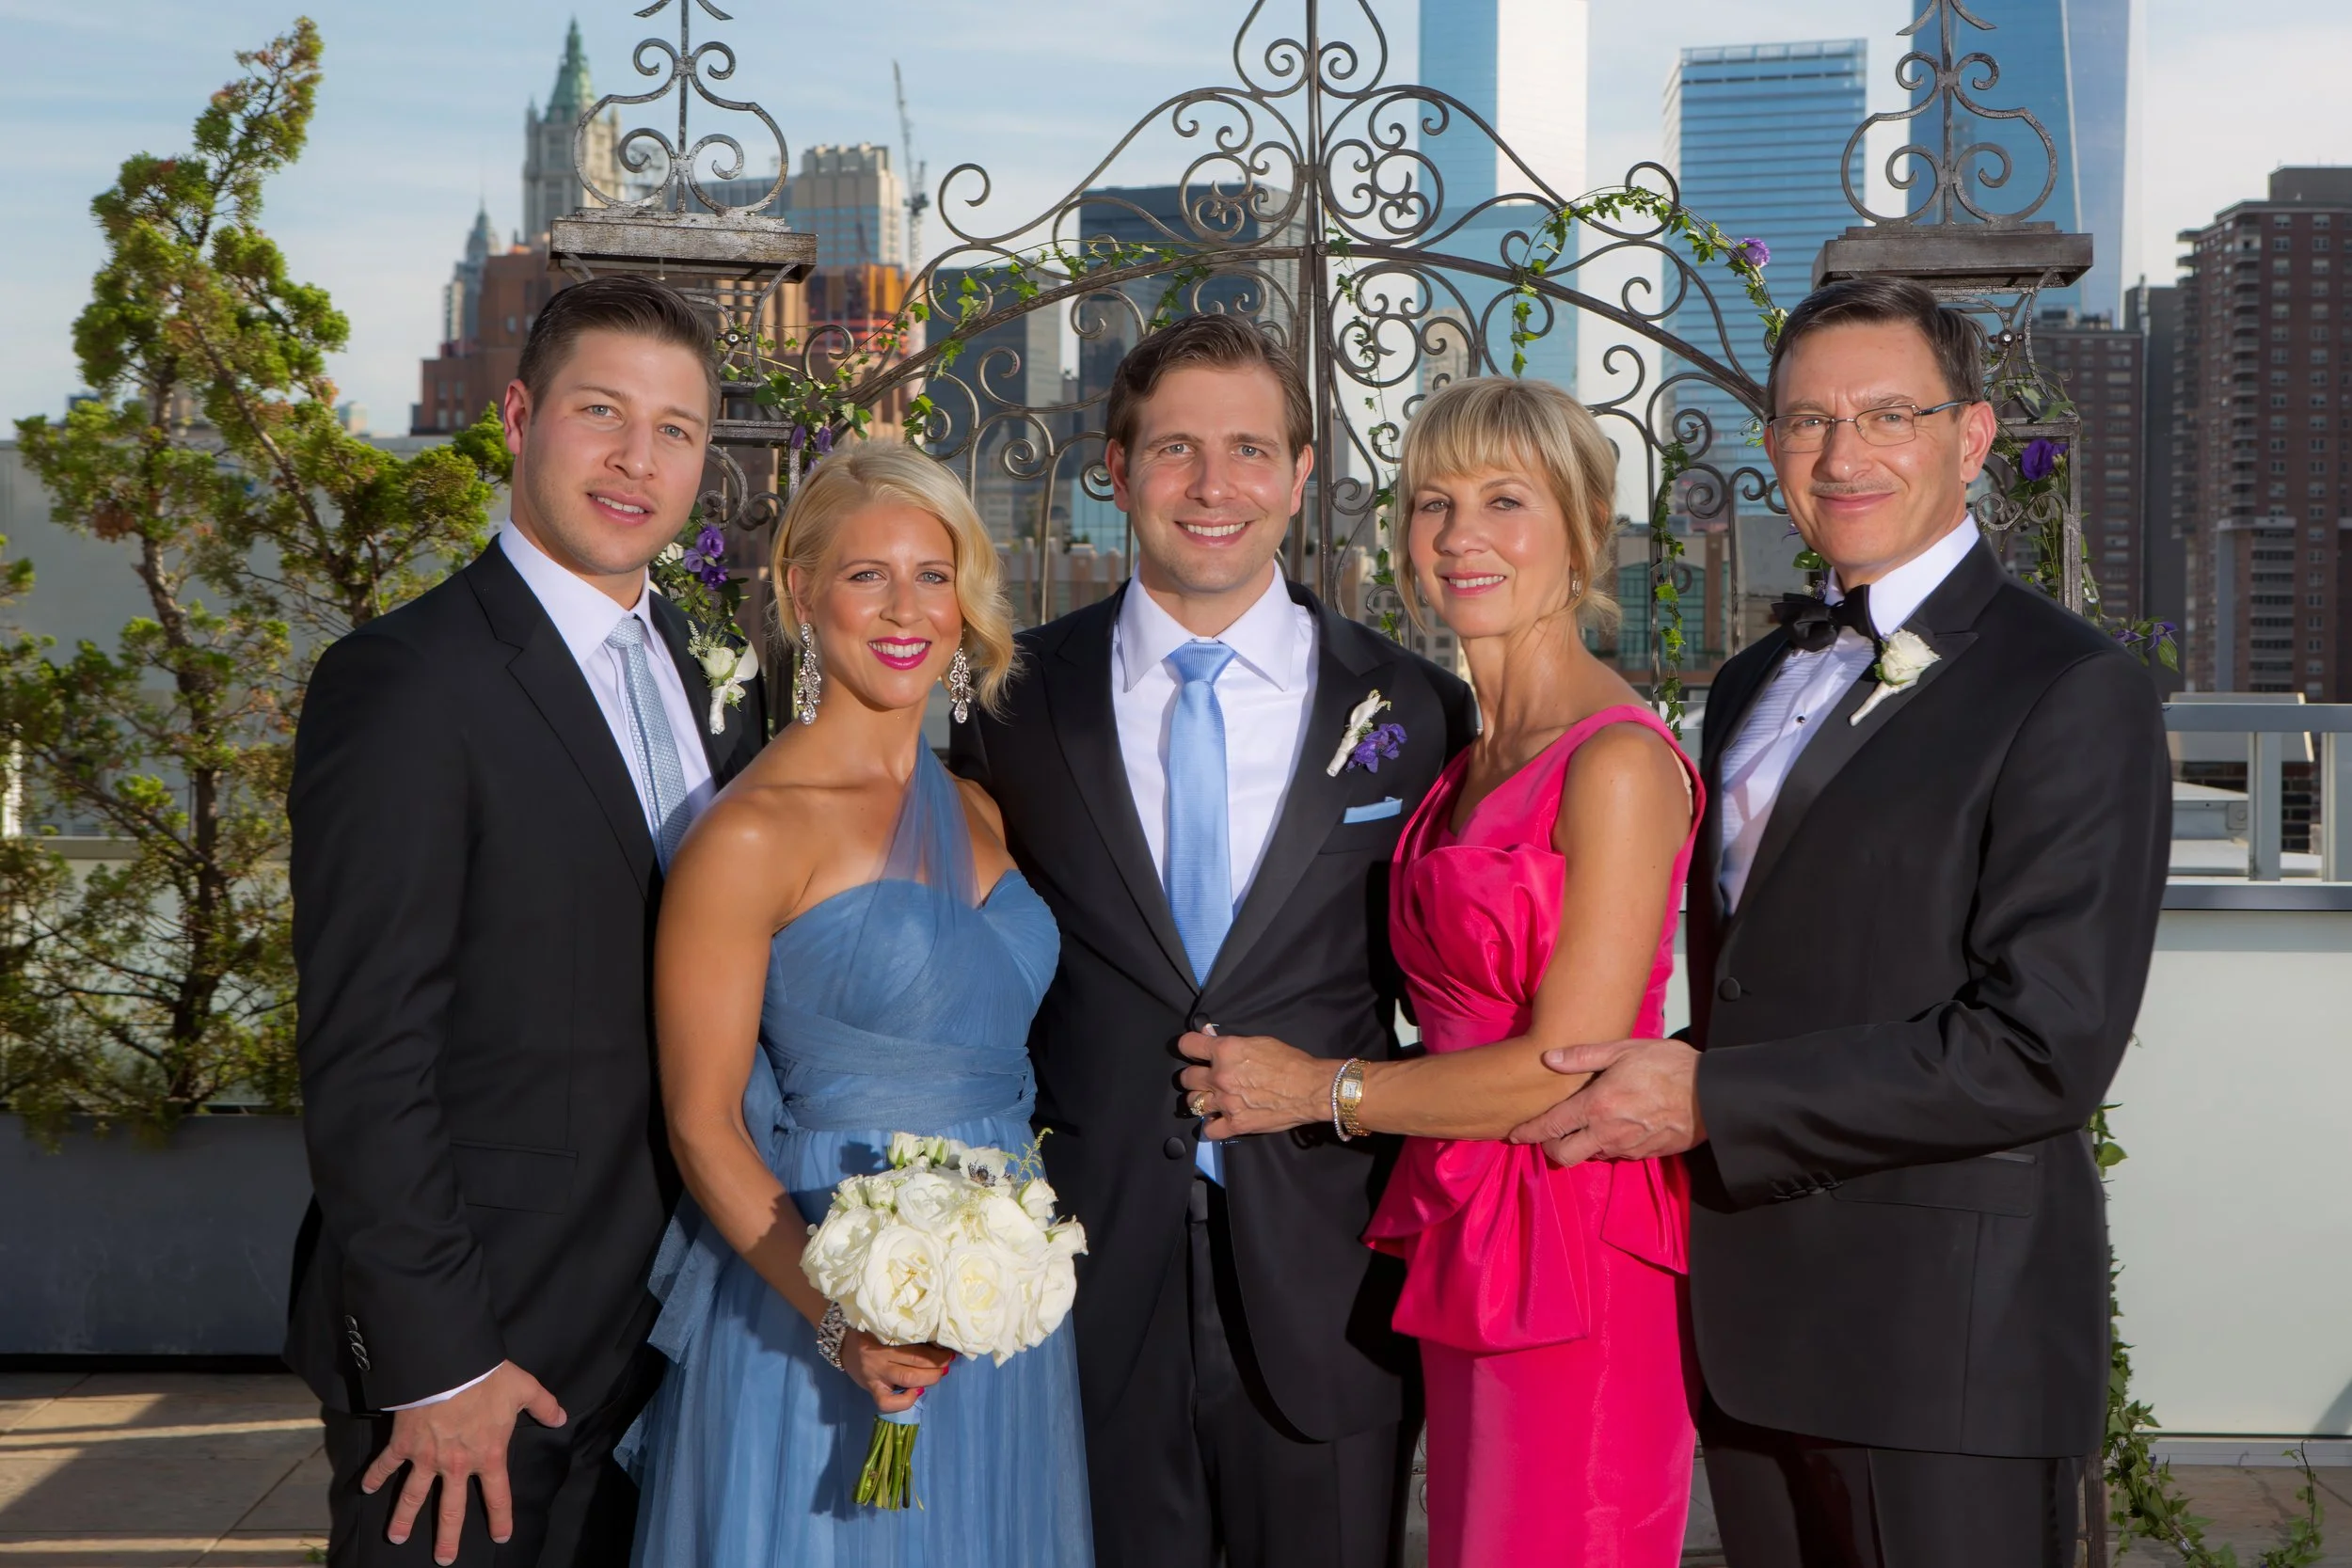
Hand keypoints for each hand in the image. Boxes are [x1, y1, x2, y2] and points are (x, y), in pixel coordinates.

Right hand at [363, 1360, 564, 1564]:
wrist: (449, 1367)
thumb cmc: (488, 1378)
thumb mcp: (524, 1388)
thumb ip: (544, 1405)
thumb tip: (560, 1417)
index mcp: (488, 1456)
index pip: (497, 1496)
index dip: (500, 1518)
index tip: (500, 1537)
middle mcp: (456, 1465)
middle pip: (451, 1509)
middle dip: (447, 1537)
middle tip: (443, 1559)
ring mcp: (426, 1458)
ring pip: (413, 1496)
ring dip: (403, 1518)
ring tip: (396, 1538)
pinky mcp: (403, 1444)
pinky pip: (385, 1465)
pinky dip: (374, 1477)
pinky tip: (365, 1489)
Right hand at [840, 1329, 953, 1414]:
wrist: (840, 1343)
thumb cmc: (868, 1332)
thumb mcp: (885, 1327)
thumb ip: (905, 1333)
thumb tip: (935, 1341)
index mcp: (886, 1337)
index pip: (916, 1343)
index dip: (936, 1349)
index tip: (948, 1348)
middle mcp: (881, 1356)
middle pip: (916, 1361)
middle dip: (937, 1363)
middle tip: (948, 1360)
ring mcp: (875, 1374)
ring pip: (907, 1378)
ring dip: (929, 1378)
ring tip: (939, 1374)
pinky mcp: (871, 1388)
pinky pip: (888, 1402)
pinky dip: (905, 1401)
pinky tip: (915, 1393)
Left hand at [1177, 1027, 1329, 1137]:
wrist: (1310, 1089)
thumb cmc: (1289, 1061)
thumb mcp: (1258, 1042)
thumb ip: (1230, 1042)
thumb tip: (1209, 1036)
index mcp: (1225, 1051)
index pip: (1188, 1045)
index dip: (1187, 1046)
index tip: (1191, 1050)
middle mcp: (1219, 1077)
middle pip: (1187, 1077)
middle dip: (1192, 1076)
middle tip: (1202, 1077)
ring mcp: (1225, 1103)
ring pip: (1192, 1102)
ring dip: (1199, 1099)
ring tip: (1209, 1099)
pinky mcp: (1235, 1124)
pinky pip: (1209, 1130)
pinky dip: (1211, 1125)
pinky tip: (1217, 1120)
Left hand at [1505, 1038, 1706, 1168]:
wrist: (1712, 1095)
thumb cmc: (1669, 1066)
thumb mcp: (1624, 1049)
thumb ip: (1583, 1056)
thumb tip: (1548, 1058)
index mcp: (1597, 1106)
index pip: (1551, 1127)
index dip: (1528, 1133)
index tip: (1514, 1135)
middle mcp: (1608, 1133)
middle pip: (1564, 1156)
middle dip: (1550, 1149)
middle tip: (1548, 1135)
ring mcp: (1627, 1148)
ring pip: (1590, 1157)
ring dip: (1581, 1147)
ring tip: (1582, 1127)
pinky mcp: (1645, 1155)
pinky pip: (1616, 1156)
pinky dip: (1607, 1146)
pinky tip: (1612, 1128)